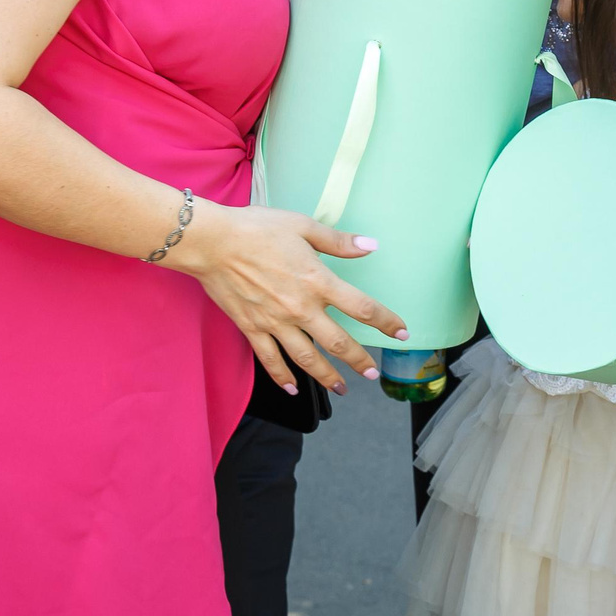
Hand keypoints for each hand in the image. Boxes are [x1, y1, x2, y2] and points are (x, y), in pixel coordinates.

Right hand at [167, 202, 407, 394]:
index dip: (386, 322)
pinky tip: (293, 388)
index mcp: (318, 281)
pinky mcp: (252, 328)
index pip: (362, 308)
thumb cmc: (257, 229)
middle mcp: (301, 307)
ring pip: (307, 358)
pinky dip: (282, 376)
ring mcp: (275, 322)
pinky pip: (270, 359)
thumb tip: (371, 246)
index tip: (402, 333)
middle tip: (373, 374)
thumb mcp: (303, 226)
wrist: (213, 242)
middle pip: (338, 342)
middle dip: (359, 360)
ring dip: (326, 376)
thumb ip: (338, 241)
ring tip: (341, 388)